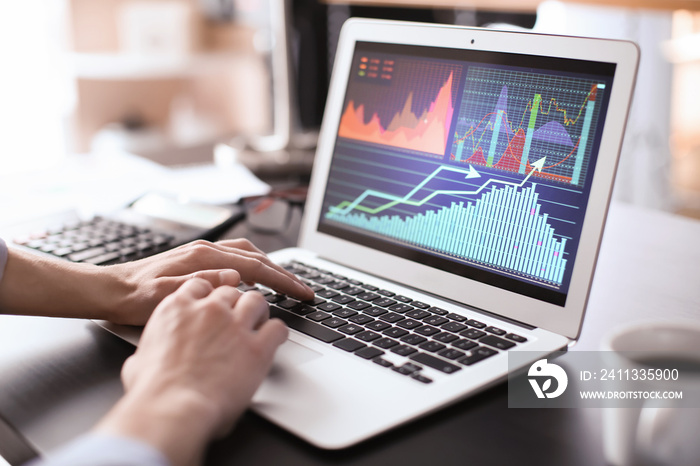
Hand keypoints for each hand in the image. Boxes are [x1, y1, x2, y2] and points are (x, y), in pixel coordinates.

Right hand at [97, 278, 287, 465]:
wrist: (171, 409)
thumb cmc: (153, 392)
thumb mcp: (139, 362)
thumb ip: (148, 353)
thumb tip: (141, 363)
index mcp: (177, 308)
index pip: (201, 284)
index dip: (211, 294)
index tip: (215, 304)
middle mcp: (208, 310)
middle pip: (231, 290)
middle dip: (236, 303)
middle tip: (239, 317)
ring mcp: (234, 325)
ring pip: (257, 300)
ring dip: (259, 311)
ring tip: (260, 323)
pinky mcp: (257, 347)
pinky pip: (277, 328)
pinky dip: (278, 333)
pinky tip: (275, 340)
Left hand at [104, 238, 312, 324]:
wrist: (111, 290)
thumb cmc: (134, 298)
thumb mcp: (167, 298)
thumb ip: (202, 286)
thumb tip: (235, 279)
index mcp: (203, 257)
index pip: (256, 266)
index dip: (284, 280)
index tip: (303, 293)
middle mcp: (206, 250)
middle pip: (258, 256)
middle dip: (284, 273)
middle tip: (304, 290)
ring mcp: (201, 253)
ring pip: (248, 254)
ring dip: (271, 268)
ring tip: (286, 284)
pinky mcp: (196, 260)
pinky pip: (235, 258)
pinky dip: (254, 267)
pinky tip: (254, 280)